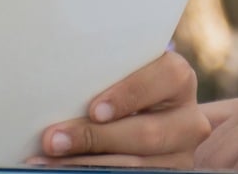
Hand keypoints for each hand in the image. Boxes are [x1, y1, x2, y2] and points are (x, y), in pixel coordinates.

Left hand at [35, 50, 210, 166]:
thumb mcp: (126, 74)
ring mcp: (181, 155)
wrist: (157, 119)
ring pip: (137, 165)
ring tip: (49, 161)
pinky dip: (96, 172)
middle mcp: (189, 120)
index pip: (165, 78)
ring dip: (86, 164)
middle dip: (95, 138)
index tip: (94, 110)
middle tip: (53, 140)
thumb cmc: (125, 86)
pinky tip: (68, 169)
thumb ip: (107, 74)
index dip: (130, 94)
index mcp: (179, 80)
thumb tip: (60, 85)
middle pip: (147, 133)